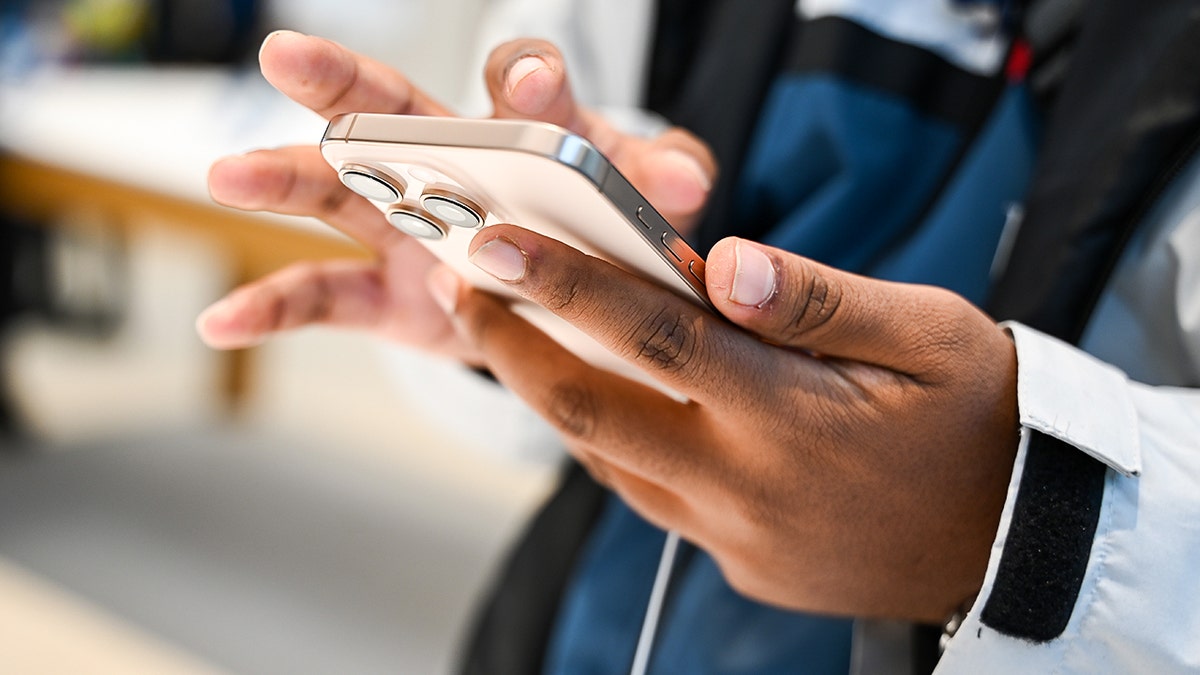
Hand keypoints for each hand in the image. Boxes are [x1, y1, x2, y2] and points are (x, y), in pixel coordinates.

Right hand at [198, 32, 714, 357]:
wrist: (576, 301)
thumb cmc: (610, 230)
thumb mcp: (646, 204)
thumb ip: (663, 181)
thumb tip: (684, 184)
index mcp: (523, 130)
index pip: (519, 84)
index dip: (525, 82)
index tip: (531, 87)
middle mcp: (449, 164)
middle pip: (393, 113)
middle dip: (345, 86)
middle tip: (288, 57)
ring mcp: (408, 229)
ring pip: (340, 193)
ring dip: (285, 181)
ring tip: (230, 174)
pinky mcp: (389, 295)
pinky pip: (324, 297)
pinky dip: (274, 307)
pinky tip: (221, 323)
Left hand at [429, 225, 1019, 621]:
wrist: (1019, 536)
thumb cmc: (981, 420)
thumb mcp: (929, 334)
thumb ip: (820, 300)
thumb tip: (730, 264)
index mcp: (795, 417)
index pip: (657, 337)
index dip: (568, 286)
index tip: (499, 247)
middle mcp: (751, 487)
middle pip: (597, 415)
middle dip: (517, 351)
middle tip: (473, 293)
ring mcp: (740, 539)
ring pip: (615, 463)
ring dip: (559, 400)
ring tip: (525, 337)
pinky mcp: (743, 564)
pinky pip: (656, 501)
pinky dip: (621, 447)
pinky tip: (612, 404)